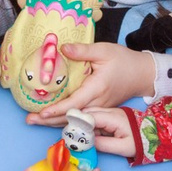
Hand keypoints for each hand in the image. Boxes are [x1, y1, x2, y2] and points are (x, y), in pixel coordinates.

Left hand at [28, 44, 152, 125]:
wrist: (142, 74)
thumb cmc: (124, 60)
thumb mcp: (104, 50)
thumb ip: (82, 51)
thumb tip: (61, 48)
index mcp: (97, 88)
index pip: (74, 103)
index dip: (57, 109)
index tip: (41, 112)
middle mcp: (97, 103)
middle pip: (71, 116)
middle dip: (49, 120)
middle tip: (28, 120)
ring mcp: (99, 109)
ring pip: (74, 119)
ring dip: (54, 122)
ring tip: (34, 121)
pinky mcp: (99, 110)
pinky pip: (80, 118)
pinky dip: (65, 120)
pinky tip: (50, 119)